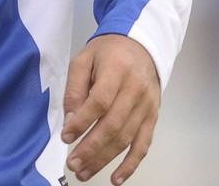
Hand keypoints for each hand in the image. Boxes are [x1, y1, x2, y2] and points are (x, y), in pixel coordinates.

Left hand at [61, 33, 160, 184]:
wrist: (141, 45)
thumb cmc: (108, 53)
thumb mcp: (84, 59)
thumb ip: (75, 88)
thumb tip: (70, 121)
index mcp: (117, 70)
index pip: (99, 101)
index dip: (82, 122)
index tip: (66, 136)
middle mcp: (136, 89)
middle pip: (113, 124)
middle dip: (90, 148)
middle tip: (72, 163)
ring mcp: (147, 105)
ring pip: (125, 138)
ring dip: (104, 160)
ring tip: (84, 173)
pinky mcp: (152, 117)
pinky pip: (143, 145)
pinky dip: (130, 165)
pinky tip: (116, 179)